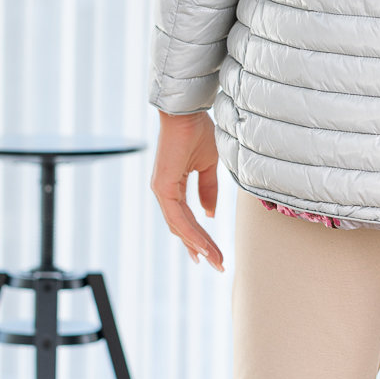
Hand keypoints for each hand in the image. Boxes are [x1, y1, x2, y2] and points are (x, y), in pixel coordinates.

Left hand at [151, 110, 224, 271]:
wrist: (187, 113)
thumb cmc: (196, 132)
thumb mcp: (208, 166)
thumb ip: (208, 190)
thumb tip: (209, 214)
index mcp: (173, 186)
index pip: (188, 218)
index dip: (201, 237)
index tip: (214, 253)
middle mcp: (164, 191)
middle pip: (183, 227)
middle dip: (202, 247)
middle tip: (217, 264)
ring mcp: (161, 190)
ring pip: (179, 226)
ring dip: (199, 244)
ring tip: (215, 260)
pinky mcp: (162, 187)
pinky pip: (177, 217)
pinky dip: (190, 232)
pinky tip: (202, 245)